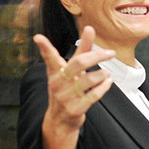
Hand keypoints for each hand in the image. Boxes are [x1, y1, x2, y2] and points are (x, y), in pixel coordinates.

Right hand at [34, 26, 114, 148]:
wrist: (60, 120)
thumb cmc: (67, 89)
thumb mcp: (71, 70)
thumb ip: (82, 50)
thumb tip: (89, 28)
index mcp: (55, 73)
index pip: (50, 58)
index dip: (45, 48)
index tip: (38, 38)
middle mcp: (58, 83)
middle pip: (78, 63)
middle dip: (97, 56)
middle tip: (110, 53)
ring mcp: (66, 97)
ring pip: (89, 79)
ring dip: (102, 74)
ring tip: (106, 73)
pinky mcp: (75, 109)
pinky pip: (93, 95)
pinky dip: (104, 87)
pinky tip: (109, 81)